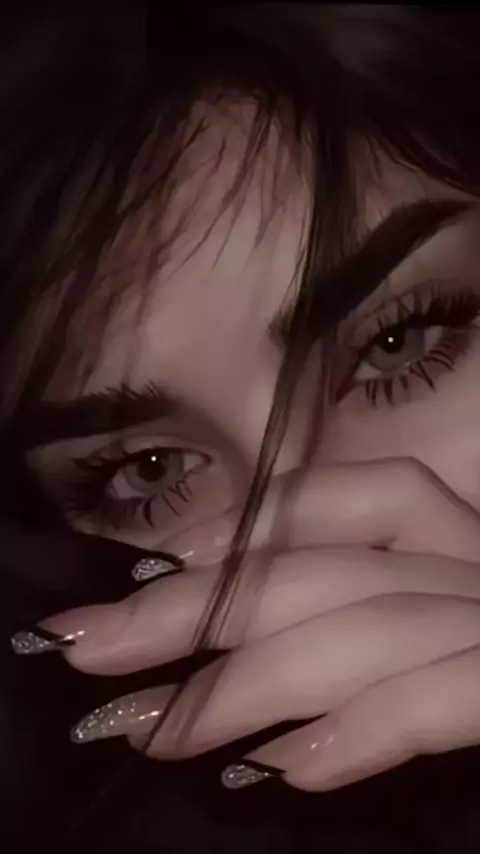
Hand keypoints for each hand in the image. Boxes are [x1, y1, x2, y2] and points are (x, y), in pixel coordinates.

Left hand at [23, 457, 479, 790]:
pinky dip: (369, 724)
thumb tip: (259, 679)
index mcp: (466, 538)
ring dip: (251, 679)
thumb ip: (376, 631)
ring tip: (157, 732)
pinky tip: (288, 768)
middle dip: (200, 605)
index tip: (156, 564)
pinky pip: (446, 691)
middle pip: (326, 561)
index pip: (359, 498)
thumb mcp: (446, 621)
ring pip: (368, 621)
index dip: (253, 526)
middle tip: (90, 647)